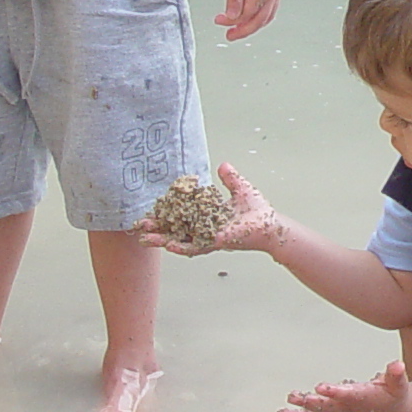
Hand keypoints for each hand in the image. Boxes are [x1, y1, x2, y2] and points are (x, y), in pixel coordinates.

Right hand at [132, 163, 281, 256]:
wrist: (271, 225)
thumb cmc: (257, 210)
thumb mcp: (240, 189)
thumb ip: (230, 179)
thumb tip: (223, 165)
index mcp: (207, 216)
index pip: (182, 214)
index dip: (167, 212)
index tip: (151, 209)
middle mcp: (205, 228)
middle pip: (176, 229)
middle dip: (157, 228)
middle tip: (139, 226)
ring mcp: (209, 237)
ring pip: (181, 239)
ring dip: (163, 239)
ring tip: (146, 239)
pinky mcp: (216, 242)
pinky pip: (196, 246)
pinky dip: (182, 246)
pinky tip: (168, 245)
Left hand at [214, 0, 280, 40]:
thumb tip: (231, 16)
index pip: (246, 15)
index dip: (231, 22)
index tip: (218, 21)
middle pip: (258, 20)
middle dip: (243, 30)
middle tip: (229, 35)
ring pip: (266, 16)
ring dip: (253, 25)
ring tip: (240, 28)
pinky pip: (271, 8)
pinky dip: (261, 16)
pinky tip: (253, 15)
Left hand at [277, 361, 407, 411]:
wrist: (393, 410)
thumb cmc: (395, 393)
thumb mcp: (399, 383)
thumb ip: (396, 374)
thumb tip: (398, 366)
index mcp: (362, 398)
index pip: (346, 395)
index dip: (334, 392)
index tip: (320, 388)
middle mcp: (347, 406)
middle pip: (326, 407)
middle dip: (312, 403)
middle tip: (296, 399)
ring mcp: (339, 409)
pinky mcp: (334, 410)